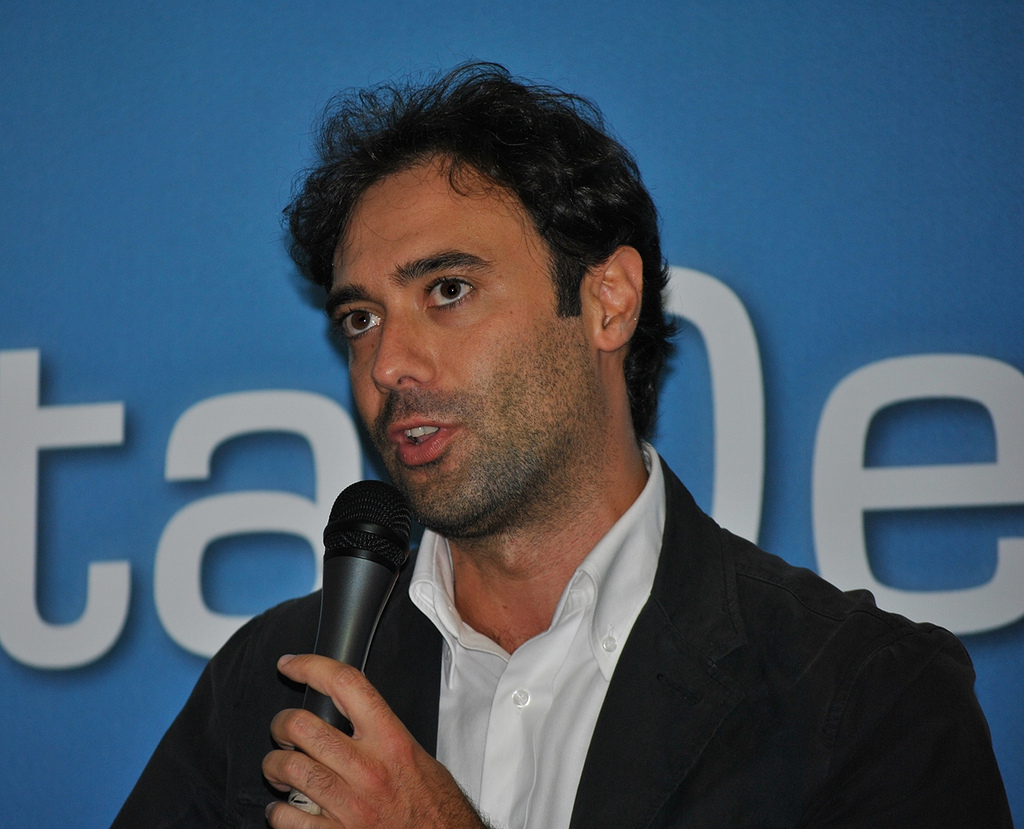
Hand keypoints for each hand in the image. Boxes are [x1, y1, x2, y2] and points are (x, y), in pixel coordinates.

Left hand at [263, 654, 487, 827]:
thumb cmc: (435, 807)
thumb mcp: (418, 756)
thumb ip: (383, 733)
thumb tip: (352, 714)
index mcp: (391, 741)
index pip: (345, 684)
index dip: (311, 666)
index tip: (291, 665)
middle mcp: (367, 769)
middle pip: (302, 726)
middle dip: (282, 725)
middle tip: (284, 730)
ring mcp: (349, 806)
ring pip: (288, 768)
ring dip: (275, 766)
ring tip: (280, 769)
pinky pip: (286, 819)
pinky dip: (277, 812)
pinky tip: (284, 809)